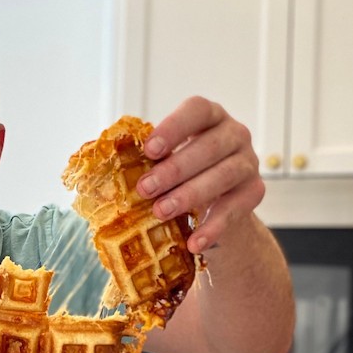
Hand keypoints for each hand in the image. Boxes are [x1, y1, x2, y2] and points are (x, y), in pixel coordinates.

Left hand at [137, 96, 264, 254]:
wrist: (216, 207)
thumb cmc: (181, 176)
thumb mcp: (165, 162)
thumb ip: (145, 160)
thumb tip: (97, 173)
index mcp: (209, 117)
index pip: (197, 110)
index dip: (174, 127)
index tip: (150, 149)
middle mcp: (234, 134)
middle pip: (210, 146)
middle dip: (175, 169)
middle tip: (145, 189)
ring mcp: (248, 162)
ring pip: (224, 175)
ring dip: (190, 194)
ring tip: (161, 212)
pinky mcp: (254, 192)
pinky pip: (236, 209)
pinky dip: (213, 227)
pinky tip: (194, 242)